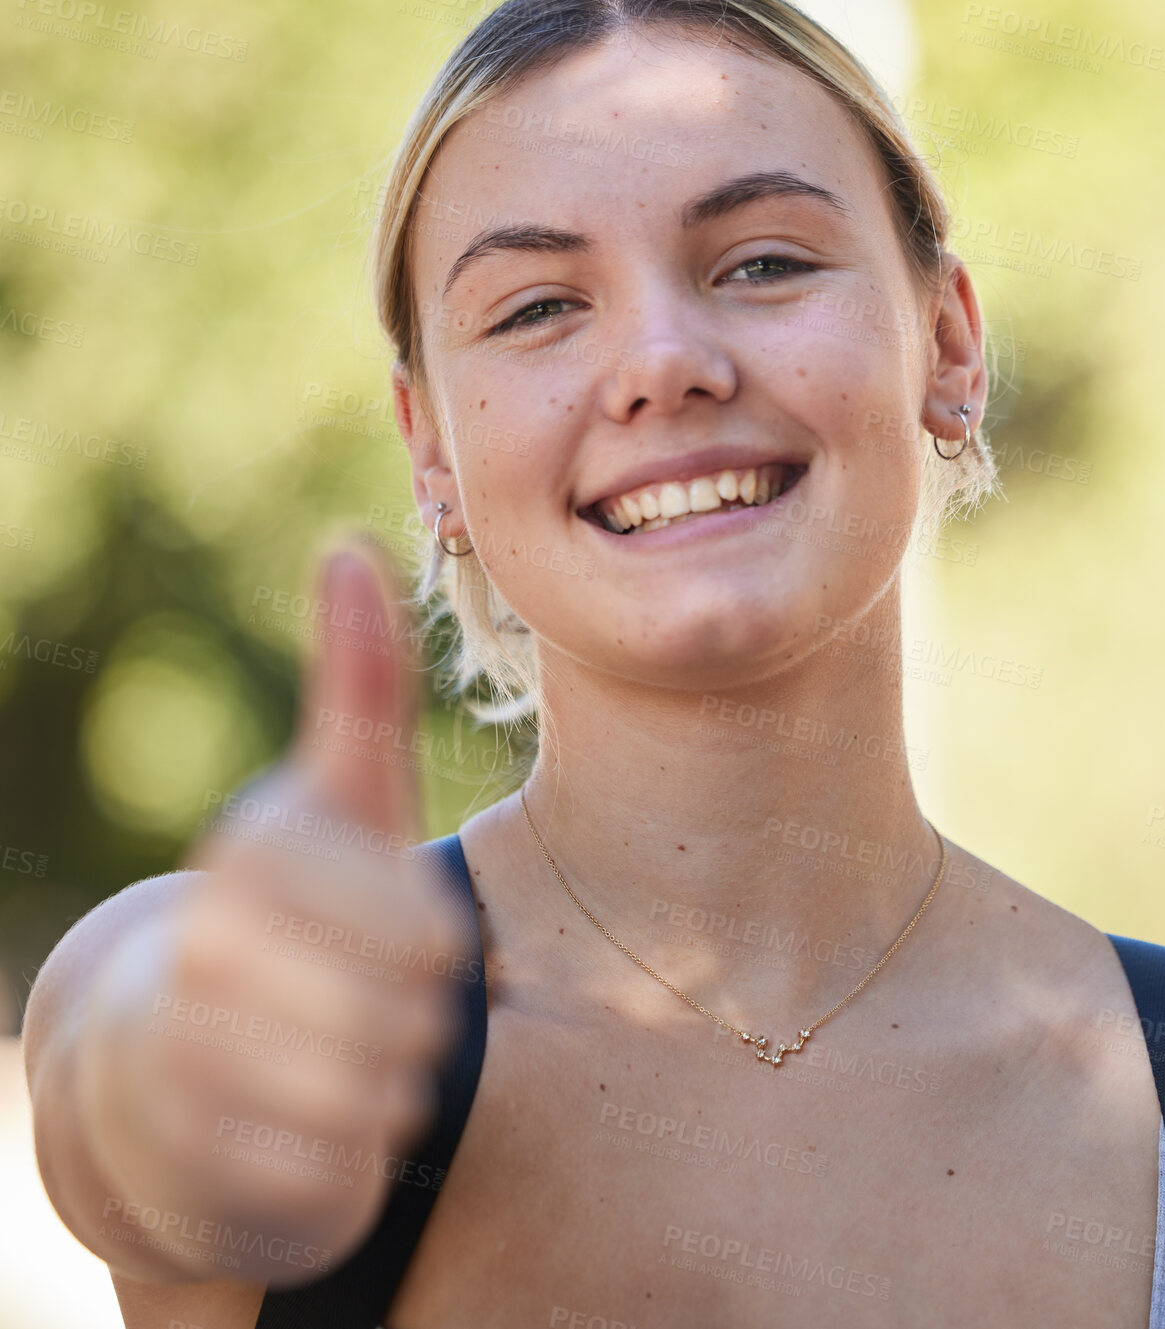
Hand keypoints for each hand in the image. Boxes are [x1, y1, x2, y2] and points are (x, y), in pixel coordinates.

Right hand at [74, 540, 476, 1285]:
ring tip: (348, 1057)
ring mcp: (185, 1062)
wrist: (176, 1056)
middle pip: (408, 1013)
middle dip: (418, 1019)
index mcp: (258, 852)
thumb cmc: (298, 911)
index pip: (422, 931)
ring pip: (374, 1094)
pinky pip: (330, 1174)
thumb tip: (348, 544)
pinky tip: (312, 1123)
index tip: (408, 944)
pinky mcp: (188, 1164)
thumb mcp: (343, 798)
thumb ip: (358, 685)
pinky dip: (346, 1157)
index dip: (436, 949)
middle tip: (379, 1007)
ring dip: (389, 1086)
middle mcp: (206, 949)